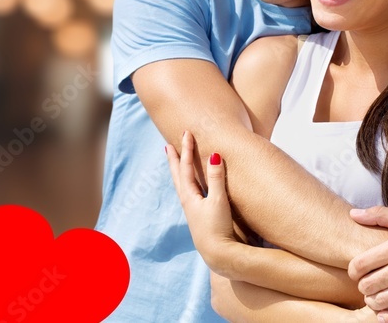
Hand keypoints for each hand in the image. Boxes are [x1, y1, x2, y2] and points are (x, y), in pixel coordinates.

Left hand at [165, 131, 237, 275]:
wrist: (218, 255)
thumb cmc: (218, 228)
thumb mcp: (218, 201)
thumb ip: (216, 178)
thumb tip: (214, 154)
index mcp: (189, 195)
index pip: (186, 167)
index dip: (187, 149)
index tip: (186, 133)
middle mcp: (187, 201)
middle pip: (178, 175)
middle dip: (175, 159)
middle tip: (169, 146)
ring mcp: (192, 210)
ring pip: (182, 184)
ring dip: (179, 171)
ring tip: (177, 163)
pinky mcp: (198, 217)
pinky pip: (189, 193)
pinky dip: (187, 183)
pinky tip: (192, 187)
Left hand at [348, 206, 387, 322]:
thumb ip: (377, 214)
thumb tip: (352, 214)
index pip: (360, 265)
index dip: (352, 271)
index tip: (355, 273)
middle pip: (369, 285)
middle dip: (362, 288)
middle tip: (364, 286)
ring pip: (383, 301)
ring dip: (373, 302)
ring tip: (373, 299)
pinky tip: (385, 313)